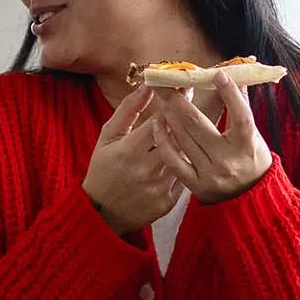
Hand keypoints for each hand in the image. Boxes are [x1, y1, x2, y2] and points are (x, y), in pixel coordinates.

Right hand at [83, 87, 187, 235]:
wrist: (102, 213)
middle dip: (187, 120)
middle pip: (178, 139)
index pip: (159, 121)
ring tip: (192, 129)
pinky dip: (186, 165)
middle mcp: (147, 170)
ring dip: (190, 142)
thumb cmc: (103, 169)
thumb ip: (128, 110)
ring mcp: (160, 187)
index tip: (182, 89)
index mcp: (129, 151)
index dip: (173, 104)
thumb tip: (146, 86)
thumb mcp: (108, 137)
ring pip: (185, 158)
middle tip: (197, 104)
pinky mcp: (169, 202)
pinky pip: (185, 177)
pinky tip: (187, 156)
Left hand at [153, 70, 274, 203]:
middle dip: (179, 99)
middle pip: (199, 124)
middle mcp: (229, 160)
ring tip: (161, 97)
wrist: (249, 199)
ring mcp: (210, 174)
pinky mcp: (195, 185)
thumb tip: (235, 75)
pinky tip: (157, 123)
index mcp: (248, 145)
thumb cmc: (251, 159)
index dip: (230, 95)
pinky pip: (174, 160)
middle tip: (166, 82)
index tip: (217, 74)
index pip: (241, 116)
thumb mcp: (254, 135)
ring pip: (183, 139)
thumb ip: (242, 107)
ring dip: (169, 114)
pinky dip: (164, 140)